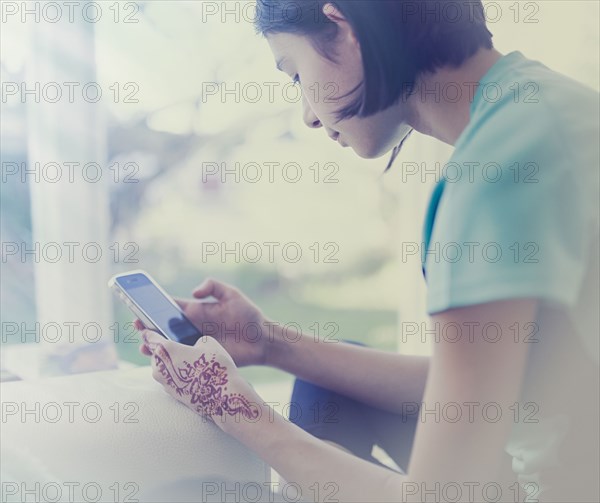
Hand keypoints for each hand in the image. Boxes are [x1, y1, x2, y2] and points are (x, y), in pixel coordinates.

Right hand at [137, 278, 272, 366]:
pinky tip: (160, 360)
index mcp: (195, 311)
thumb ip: (213, 286)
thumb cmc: (248, 315)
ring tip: (145, 346)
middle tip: (139, 327)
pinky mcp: (200, 358)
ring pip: (168, 345)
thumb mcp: (232, 294)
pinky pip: (180, 359)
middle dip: (148, 327)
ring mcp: (194, 343)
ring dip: (154, 345)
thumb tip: (193, 293)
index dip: (152, 307)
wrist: (261, 341)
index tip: (138, 306)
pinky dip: (168, 360)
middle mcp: (191, 327)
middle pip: (163, 328)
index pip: (169, 308)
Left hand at [141, 329, 260, 430]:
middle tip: (179, 345)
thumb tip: (192, 348)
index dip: (147, 330)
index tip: (144, 328)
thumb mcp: (208, 342)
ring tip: (191, 361)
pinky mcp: (171, 393)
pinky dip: (176, 374)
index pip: (148, 337)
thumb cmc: (215, 366)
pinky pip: (169, 378)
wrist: (223, 397)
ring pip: (162, 366)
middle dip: (164, 349)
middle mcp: (159, 367)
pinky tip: (193, 374)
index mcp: (165, 349)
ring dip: (171, 362)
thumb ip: (193, 340)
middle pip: (155, 353)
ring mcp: (163, 382)